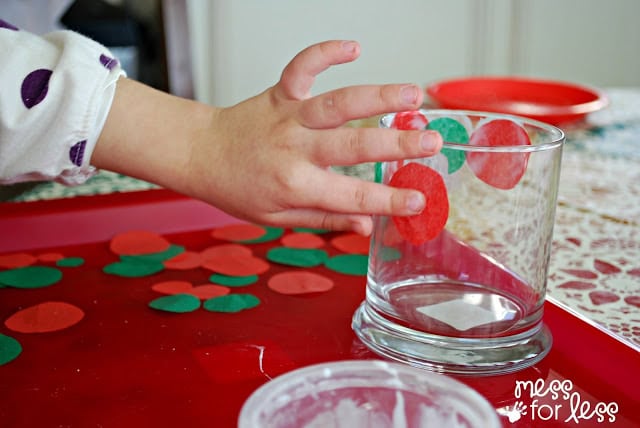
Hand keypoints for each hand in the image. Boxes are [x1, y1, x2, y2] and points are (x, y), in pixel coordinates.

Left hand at [186, 40, 441, 234]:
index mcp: (296, 185)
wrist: (203, 155)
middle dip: (397, 145)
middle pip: (353, 146)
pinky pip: (303, 67)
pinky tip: (354, 46)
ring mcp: (288, 117)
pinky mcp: (280, 93)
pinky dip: (326, 52)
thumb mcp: (280, 217)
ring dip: (378, 97)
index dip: (389, 201)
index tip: (420, 201)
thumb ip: (326, 219)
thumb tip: (367, 227)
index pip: (352, 196)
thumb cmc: (240, 189)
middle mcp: (295, 149)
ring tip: (414, 95)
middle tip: (433, 141)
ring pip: (338, 103)